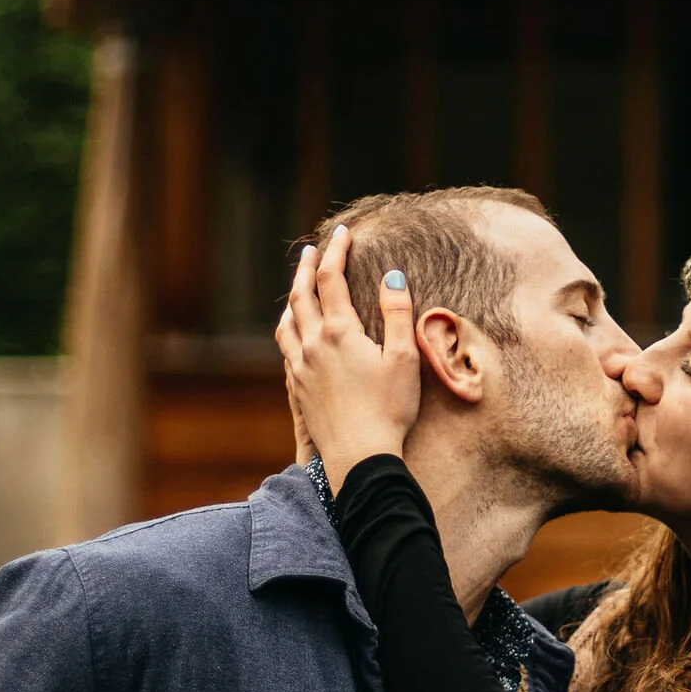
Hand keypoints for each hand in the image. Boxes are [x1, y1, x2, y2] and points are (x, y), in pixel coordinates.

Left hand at [275, 225, 421, 492]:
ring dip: (292, 298)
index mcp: (339, 332)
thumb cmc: (389, 409)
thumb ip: (398, 313)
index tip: (343, 233)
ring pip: (287, 321)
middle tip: (312, 248)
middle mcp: (312, 344)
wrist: (359, 457)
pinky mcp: (298, 389)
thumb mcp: (404, 358)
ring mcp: (300, 367)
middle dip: (307, 267)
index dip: (337, 251)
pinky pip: (285, 348)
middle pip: (301, 295)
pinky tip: (295, 334)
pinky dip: (289, 328)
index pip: (331, 278)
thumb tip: (391, 276)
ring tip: (298, 287)